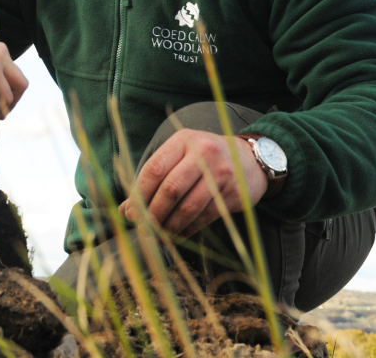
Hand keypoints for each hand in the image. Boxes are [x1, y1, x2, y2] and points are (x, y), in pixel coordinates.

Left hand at [119, 130, 264, 238]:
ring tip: (157, 235)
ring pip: (188, 207)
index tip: (130, 212)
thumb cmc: (204, 159)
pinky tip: (177, 234)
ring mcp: (221, 174)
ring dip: (169, 226)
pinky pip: (204, 217)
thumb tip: (125, 210)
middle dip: (152, 213)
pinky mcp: (233, 194)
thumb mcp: (180, 156)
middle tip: (142, 228)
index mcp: (183, 141)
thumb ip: (154, 178)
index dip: (139, 194)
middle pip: (170, 189)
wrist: (250, 160)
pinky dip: (187, 229)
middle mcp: (203, 154)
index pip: (154, 169)